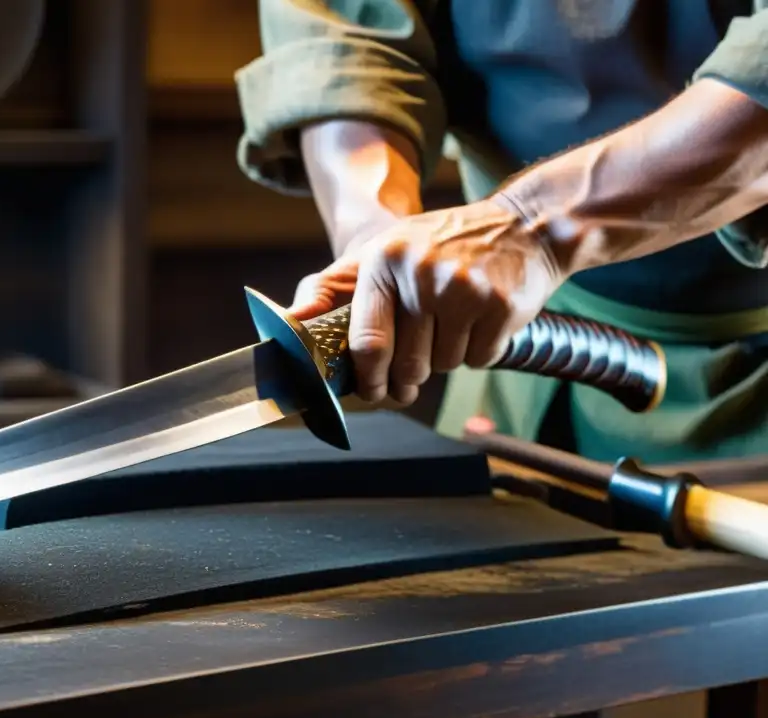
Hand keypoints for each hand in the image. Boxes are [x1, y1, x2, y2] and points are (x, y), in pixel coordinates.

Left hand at [289, 197, 564, 404]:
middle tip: (413, 372)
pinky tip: (481, 320)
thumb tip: (291, 322)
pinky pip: (478, 361)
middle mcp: (421, 274)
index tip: (370, 392)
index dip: (367, 379)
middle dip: (409, 376)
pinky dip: (479, 352)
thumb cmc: (440, 245)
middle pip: (408, 363)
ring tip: (455, 323)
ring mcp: (464, 290)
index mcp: (383, 261)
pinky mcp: (501, 307)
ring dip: (447, 357)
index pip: (367, 341)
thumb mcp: (382, 251)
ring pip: (444, 365)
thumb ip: (332, 287)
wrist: (526, 226)